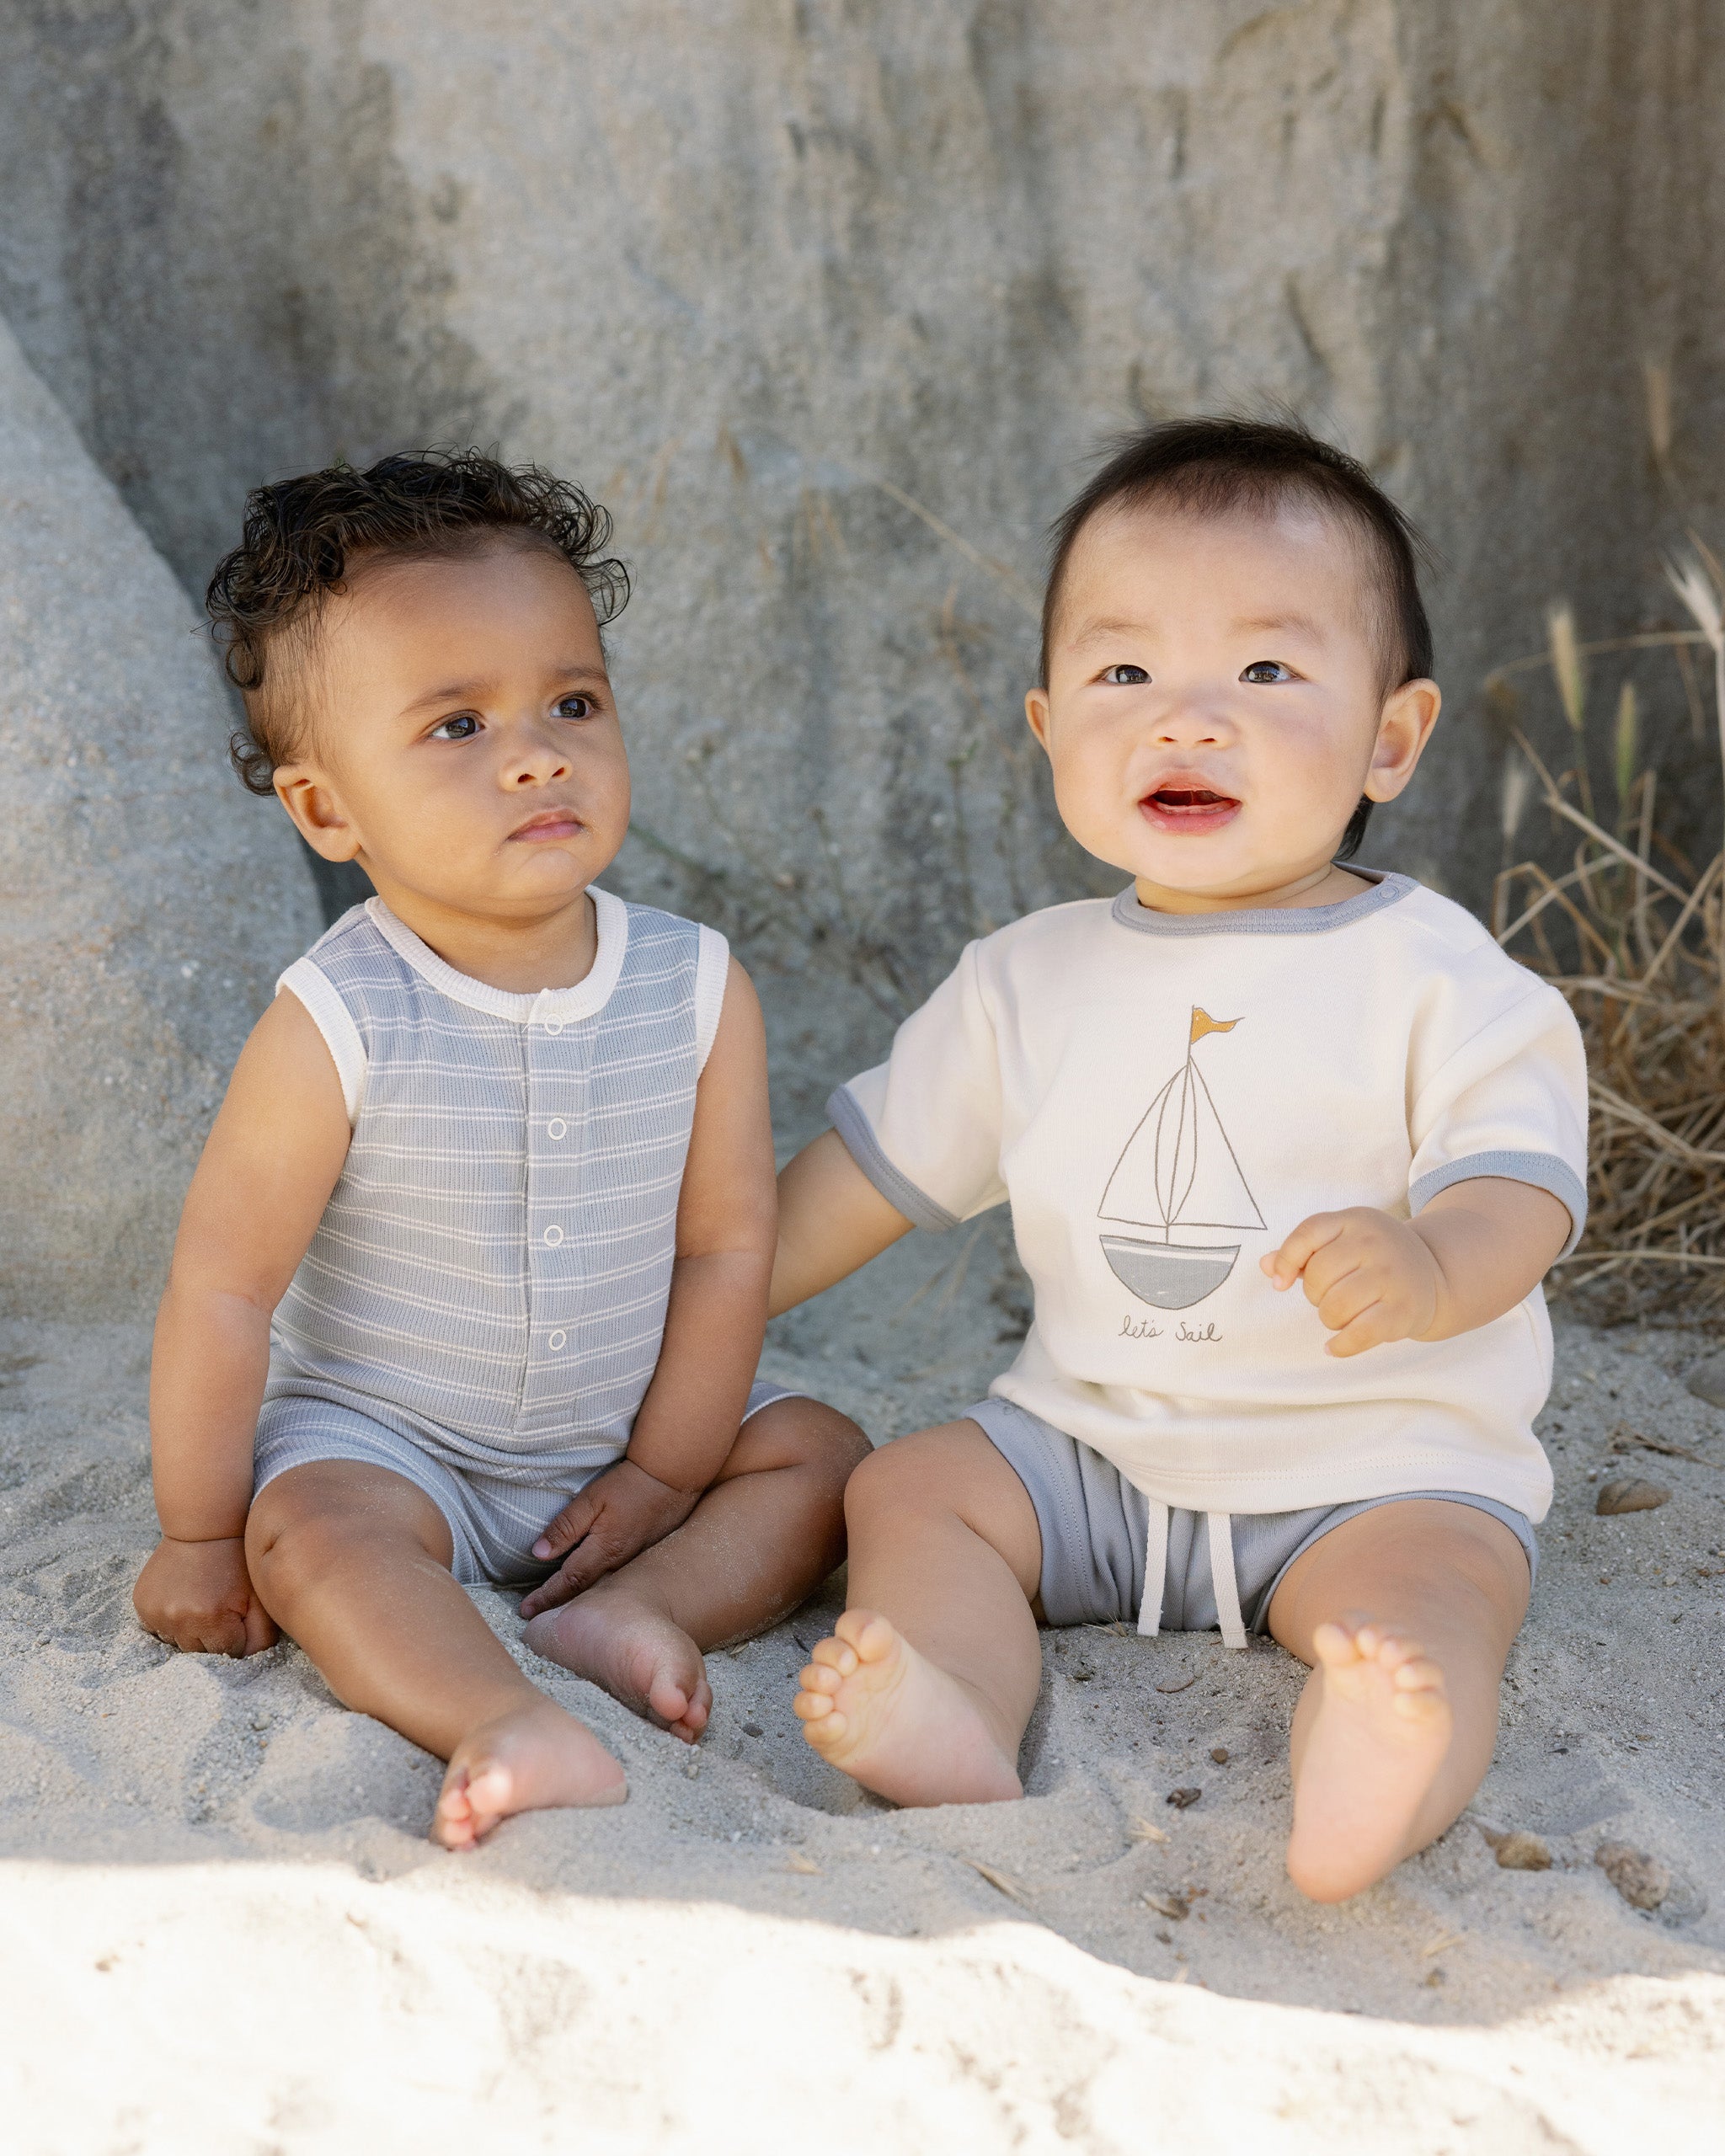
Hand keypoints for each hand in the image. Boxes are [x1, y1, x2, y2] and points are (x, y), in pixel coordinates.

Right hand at [133, 1535, 279, 1655]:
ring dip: (191, 1630)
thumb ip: (261, 1637)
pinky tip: (184, 1599)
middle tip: (220, 1607)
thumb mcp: (258, 1597)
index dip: (237, 1635)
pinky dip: (172, 1622)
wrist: (202, 1528)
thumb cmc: (236, 1562)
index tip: (238, 1615)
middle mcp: (179, 1619)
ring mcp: (157, 1613)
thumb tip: (249, 1663)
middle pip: (202, 1652)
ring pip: (179, 1643)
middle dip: (214, 1635)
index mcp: (211, 1618)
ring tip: (201, 1600)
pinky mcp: (142, 1607)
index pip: (229, 1652)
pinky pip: (160, 1630)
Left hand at [518, 1458, 699, 1616]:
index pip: (568, 1582)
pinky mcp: (647, 1559)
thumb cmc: (630, 1485)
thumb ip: (566, 1526)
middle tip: (537, 1619)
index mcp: (604, 1550)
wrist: (673, 1478)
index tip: (525, 1611)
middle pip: (585, 1593)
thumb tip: (539, 1553)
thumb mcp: (592, 1499)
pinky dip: (601, 1592)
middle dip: (560, 1606)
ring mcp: (636, 1564)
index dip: (546, 1598)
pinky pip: (619, 1582)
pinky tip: (593, 1594)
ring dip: (580, 1602)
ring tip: (560, 1612)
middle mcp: (620, 1564)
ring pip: (603, 1591)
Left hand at [1261, 1207, 1443, 1357]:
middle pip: (1318, 1276)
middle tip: (1330, 1296)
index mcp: (1355, 1220)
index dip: (1287, 1260)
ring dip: (1329, 1319)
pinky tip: (1334, 1347)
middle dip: (1314, 1295)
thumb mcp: (1342, 1242)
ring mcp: (1392, 1276)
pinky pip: (1359, 1334)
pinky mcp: (1404, 1309)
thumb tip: (1267, 1266)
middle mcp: (1375, 1244)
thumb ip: (1302, 1252)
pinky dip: (1341, 1346)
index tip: (1280, 1283)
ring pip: (1335, 1307)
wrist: (1434, 1272)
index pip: (1308, 1233)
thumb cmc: (1373, 1258)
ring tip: (1341, 1315)